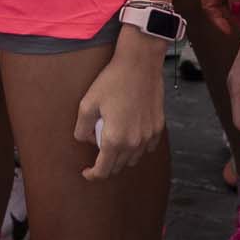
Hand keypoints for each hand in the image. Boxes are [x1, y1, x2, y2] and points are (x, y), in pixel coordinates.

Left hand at [77, 35, 166, 179]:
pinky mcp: (158, 127)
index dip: (93, 175)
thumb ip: (82, 128)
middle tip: (98, 150)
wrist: (140, 64)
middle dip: (106, 164)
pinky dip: (137, 147)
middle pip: (119, 167)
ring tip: (113, 141)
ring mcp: (148, 135)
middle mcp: (134, 142)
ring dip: (122, 157)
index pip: (103, 171)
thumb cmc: (113, 81)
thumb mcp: (87, 104)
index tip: (86, 172)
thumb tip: (86, 140)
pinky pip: (147, 147)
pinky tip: (130, 135)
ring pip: (133, 159)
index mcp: (115, 139)